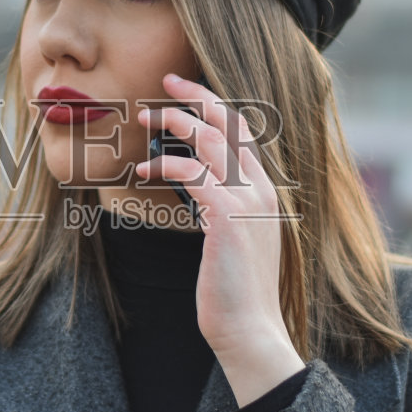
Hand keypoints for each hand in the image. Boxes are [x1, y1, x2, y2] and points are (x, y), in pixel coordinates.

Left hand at [136, 74, 306, 405]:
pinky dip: (165, 165)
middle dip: (198, 96)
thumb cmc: (236, 293)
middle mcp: (263, 190)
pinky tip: (145, 170)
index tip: (188, 93)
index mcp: (267, 193)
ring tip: (146, 116)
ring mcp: (249, 202)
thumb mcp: (235, 242)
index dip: (216, 107)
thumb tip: (198, 193)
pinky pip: (192, 173)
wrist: (251, 331)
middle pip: (232, 124)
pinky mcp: (228, 218)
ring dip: (176, 122)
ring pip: (211, 140)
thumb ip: (224, 212)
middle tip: (167, 81)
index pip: (244, 134)